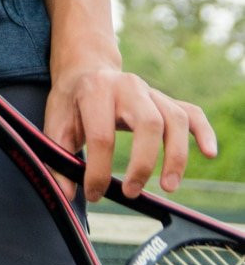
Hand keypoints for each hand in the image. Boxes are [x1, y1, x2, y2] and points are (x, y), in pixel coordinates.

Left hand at [43, 65, 217, 202]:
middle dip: (144, 162)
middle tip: (131, 192)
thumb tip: (66, 195)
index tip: (94, 193)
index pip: (102, 135)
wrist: (86, 69)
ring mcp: (149, 91)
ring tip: (168, 186)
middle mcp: (127, 86)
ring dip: (176, 155)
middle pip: (148, 122)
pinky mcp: (164, 99)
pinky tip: (209, 153)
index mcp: (95, 90)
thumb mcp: (55, 122)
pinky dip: (203, 132)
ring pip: (174, 119)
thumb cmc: (71, 100)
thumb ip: (56, 157)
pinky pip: (191, 113)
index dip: (98, 171)